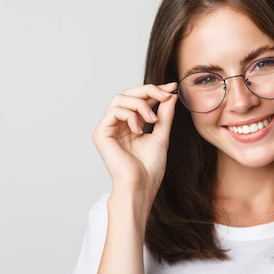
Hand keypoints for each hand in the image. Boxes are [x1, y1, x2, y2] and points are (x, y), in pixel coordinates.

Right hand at [92, 82, 177, 199]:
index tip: (172, 87)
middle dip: (149, 90)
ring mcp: (108, 128)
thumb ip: (164, 115)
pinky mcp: (101, 134)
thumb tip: (170, 95)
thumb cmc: (150, 168)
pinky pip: (114, 111)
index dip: (155, 90)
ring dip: (141, 104)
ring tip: (152, 119)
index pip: (139, 99)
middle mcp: (117, 124)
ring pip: (120, 98)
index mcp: (130, 125)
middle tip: (165, 95)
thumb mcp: (162, 135)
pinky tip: (139, 130)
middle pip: (128, 94)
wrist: (141, 186)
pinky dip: (130, 115)